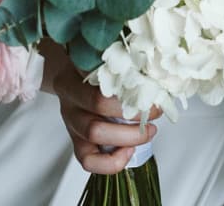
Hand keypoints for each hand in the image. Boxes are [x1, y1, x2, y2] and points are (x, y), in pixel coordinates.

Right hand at [50, 56, 161, 173]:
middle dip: (133, 111)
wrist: (68, 81)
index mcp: (77, 73)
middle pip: (99, 104)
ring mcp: (72, 122)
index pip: (99, 73)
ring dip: (128, 136)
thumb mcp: (100, 61)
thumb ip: (120, 64)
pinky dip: (111, 161)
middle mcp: (72, 98)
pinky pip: (88, 161)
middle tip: (155, 111)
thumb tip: (156, 73)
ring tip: (149, 131)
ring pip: (94, 133)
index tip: (150, 85)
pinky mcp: (75, 142)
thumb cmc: (90, 72)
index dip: (127, 82)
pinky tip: (129, 151)